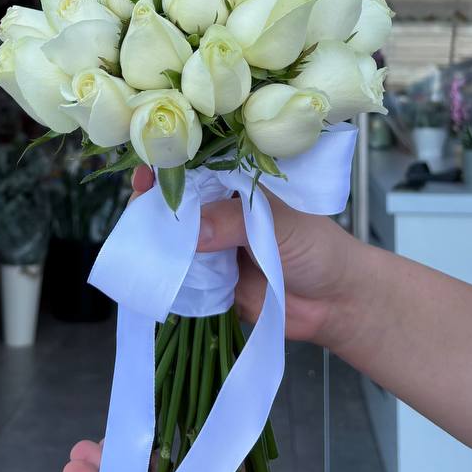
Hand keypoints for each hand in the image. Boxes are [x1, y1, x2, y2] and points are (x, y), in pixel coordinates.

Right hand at [132, 169, 358, 347]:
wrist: (335, 303)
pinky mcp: (210, 281)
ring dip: (154, 238)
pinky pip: (180, 275)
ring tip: (136, 235)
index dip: (171, 167)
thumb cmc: (318, 248)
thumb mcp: (282, 225)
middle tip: (138, 202)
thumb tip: (192, 230)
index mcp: (239, 185)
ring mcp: (212, 247)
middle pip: (177, 203)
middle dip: (154, 202)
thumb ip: (236, 223)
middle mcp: (220, 212)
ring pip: (173, 239)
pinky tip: (148, 268)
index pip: (197, 169)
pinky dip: (165, 273)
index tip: (149, 169)